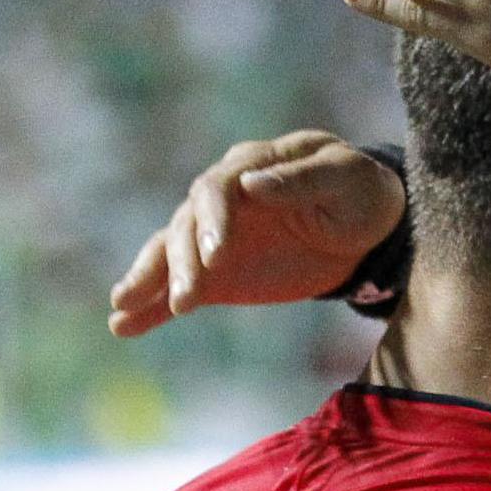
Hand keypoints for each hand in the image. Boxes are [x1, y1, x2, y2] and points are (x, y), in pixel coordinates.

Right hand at [109, 132, 404, 336]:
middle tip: (187, 298)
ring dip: (149, 280)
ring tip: (123, 307)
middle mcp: (222, 198)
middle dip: (183, 262)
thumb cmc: (358, 191)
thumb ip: (300, 180)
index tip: (216, 254)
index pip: (217, 188)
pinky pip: (180, 286)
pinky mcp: (218, 272)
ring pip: (171, 254)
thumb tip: (252, 183)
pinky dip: (152, 306)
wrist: (368, 224)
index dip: (212, 220)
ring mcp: (215, 235)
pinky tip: (122, 325)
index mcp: (250, 165)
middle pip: (187, 225)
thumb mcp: (343, 178)